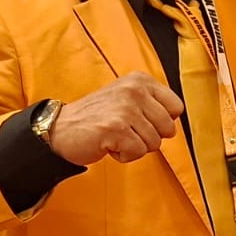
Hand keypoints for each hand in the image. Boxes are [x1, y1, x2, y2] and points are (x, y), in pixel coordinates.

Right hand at [46, 72, 183, 165]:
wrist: (59, 129)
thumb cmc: (96, 117)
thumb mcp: (127, 97)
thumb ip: (152, 103)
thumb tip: (175, 120)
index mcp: (140, 80)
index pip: (177, 107)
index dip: (163, 122)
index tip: (143, 122)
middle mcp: (134, 90)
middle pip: (168, 128)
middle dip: (149, 138)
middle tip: (126, 132)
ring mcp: (125, 109)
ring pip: (154, 143)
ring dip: (135, 147)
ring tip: (115, 137)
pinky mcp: (116, 128)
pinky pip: (138, 153)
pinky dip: (124, 155)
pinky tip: (108, 145)